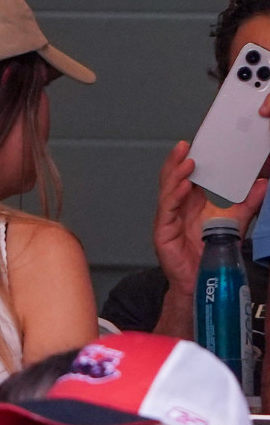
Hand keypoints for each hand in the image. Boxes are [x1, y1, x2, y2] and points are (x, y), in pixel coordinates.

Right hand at [154, 141, 266, 298]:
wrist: (204, 280)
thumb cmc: (213, 253)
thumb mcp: (237, 222)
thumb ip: (248, 203)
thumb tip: (262, 183)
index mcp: (191, 203)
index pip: (187, 176)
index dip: (188, 160)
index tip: (197, 144)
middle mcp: (177, 208)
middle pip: (172, 179)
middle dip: (176, 161)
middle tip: (185, 146)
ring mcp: (168, 219)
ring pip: (167, 191)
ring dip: (175, 175)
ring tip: (187, 162)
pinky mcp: (163, 232)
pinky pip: (167, 210)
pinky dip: (174, 197)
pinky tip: (183, 187)